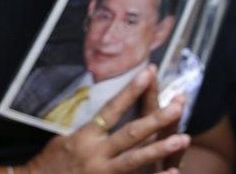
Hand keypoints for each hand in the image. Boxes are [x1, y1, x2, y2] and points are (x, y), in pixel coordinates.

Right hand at [23, 66, 189, 173]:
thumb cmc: (51, 163)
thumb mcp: (65, 140)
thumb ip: (88, 131)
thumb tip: (106, 115)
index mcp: (85, 136)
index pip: (112, 108)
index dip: (131, 90)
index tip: (148, 73)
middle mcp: (95, 152)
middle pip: (130, 133)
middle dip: (155, 119)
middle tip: (177, 105)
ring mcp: (103, 172)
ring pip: (136, 158)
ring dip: (161, 148)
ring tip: (184, 138)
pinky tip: (174, 172)